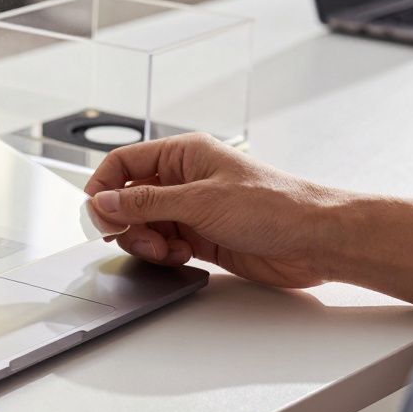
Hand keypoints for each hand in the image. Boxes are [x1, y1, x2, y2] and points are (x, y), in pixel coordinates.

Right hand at [85, 132, 333, 288]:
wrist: (316, 240)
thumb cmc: (275, 206)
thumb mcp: (200, 201)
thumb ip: (145, 203)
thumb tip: (103, 203)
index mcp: (183, 155)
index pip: (124, 163)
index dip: (103, 187)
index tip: (96, 214)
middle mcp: (184, 180)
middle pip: (128, 199)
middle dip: (126, 222)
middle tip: (135, 238)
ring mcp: (191, 210)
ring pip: (143, 225)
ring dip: (145, 241)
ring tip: (166, 250)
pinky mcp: (201, 238)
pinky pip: (163, 245)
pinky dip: (163, 254)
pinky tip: (181, 256)